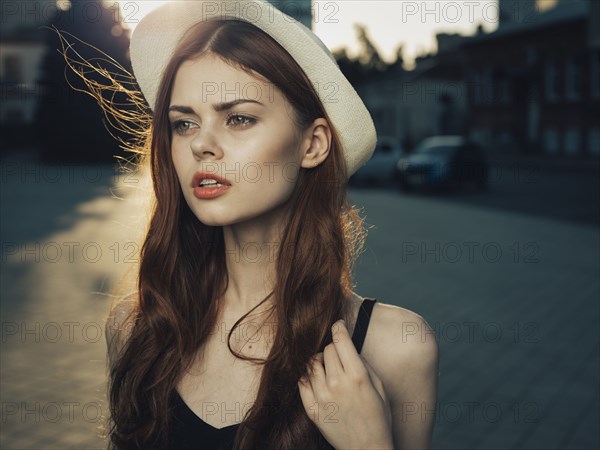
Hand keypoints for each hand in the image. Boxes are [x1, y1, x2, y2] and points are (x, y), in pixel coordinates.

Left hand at [297, 319, 393, 448]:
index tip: (338, 324)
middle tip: (339, 356)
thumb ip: (365, 365)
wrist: (367, 449)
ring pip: (312, 363)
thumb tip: (350, 348)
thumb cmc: (378, 418)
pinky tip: (318, 381)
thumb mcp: (380, 387)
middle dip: (333, 349)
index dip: (339, 327)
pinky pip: (302, 382)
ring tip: (328, 370)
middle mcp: (337, 383)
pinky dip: (308, 377)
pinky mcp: (312, 409)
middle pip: (327, 350)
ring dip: (320, 362)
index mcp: (357, 376)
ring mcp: (322, 397)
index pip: (341, 340)